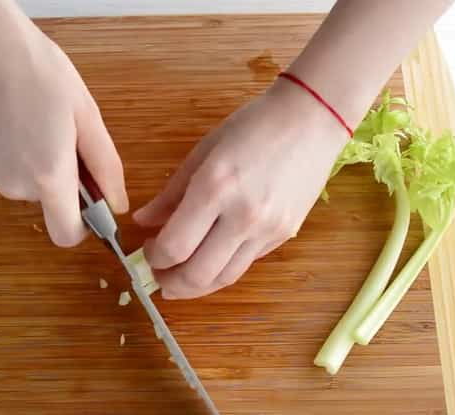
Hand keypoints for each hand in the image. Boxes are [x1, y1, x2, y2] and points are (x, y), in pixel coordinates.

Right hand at [0, 6, 126, 246]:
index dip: (80, 223)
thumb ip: (105, 168)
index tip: (85, 197)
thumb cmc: (38, 71)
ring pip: (18, 185)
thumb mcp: (86, 116)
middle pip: (44, 202)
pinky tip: (1, 122)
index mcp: (49, 175)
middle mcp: (13, 185)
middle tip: (54, 132)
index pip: (67, 236)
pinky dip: (1, 155)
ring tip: (26, 121)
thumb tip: (117, 205)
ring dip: (27, 163)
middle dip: (54, 176)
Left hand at [133, 81, 348, 298]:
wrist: (311, 121)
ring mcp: (267, 230)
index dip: (154, 257)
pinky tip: (211, 259)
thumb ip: (171, 193)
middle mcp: (242, 215)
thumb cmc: (254, 127)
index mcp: (215, 188)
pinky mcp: (284, 235)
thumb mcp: (203, 152)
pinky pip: (246, 263)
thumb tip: (143, 221)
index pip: (174, 246)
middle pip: (197, 275)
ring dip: (196, 286)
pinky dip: (222, 268)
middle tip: (159, 275)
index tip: (148, 250)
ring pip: (224, 278)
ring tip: (180, 276)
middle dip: (170, 284)